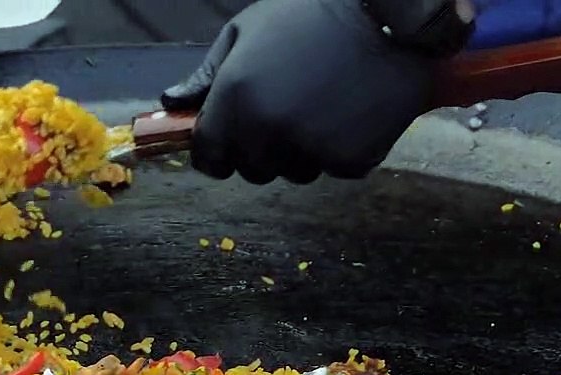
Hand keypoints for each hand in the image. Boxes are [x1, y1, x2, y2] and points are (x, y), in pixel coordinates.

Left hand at [161, 0, 474, 183]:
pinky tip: (349, 111)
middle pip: (250, 169)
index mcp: (235, 99)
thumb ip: (205, 75)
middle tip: (286, 107)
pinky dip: (339, 148)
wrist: (390, 15)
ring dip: (299, 151)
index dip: (215, 151)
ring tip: (320, 103)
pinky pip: (332, 168)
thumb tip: (171, 104)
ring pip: (291, 172)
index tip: (227, 142)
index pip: (207, 157)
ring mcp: (310, 150)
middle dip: (260, 148)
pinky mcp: (349, 162)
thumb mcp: (246, 32)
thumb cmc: (311, 16)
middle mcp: (267, 131)